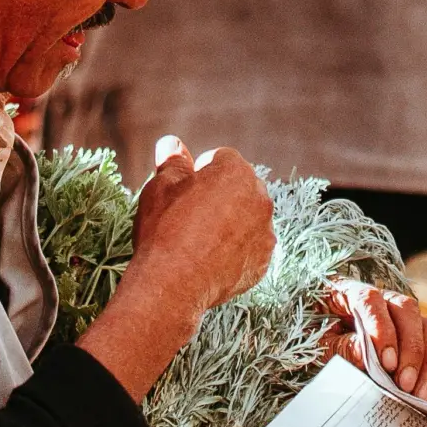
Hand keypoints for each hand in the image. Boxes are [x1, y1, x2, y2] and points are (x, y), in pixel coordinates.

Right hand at [79, 136, 274, 400]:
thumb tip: (171, 143)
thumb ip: (172, 161)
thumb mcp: (161, 186)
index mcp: (237, 170)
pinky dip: (234, 250)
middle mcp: (260, 197)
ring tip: (197, 239)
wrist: (173, 283)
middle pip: (238, 187)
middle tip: (188, 215)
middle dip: (218, 194)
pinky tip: (209, 259)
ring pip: (246, 217)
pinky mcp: (263, 262)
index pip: (219, 159)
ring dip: (229, 222)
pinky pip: (249, 247)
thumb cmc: (165, 227)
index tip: (181, 191)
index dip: (196, 172)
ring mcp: (265, 232)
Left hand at [322, 279, 426, 402]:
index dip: (381, 328)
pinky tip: (426, 396)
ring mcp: (401, 316)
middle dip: (410, 349)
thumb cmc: (312, 342)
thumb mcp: (318, 347)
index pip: (369, 300)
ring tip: (419, 396)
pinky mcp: (415, 336)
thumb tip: (366, 355)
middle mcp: (381, 298)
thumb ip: (341, 348)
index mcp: (347, 291)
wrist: (317, 347)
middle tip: (404, 384)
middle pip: (406, 310)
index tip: (386, 362)